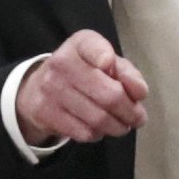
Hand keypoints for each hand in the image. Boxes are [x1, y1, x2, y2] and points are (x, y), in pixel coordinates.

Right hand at [15, 29, 148, 145]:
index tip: (131, 84)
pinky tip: (99, 129)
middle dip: (130, 112)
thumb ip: (128, 74)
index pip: (98, 49)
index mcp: (80, 44)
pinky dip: (98, 134)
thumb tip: (140, 92)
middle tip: (138, 119)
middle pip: (109, 95)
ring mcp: (50, 88)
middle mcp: (61, 62)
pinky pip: (83, 132)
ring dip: (117, 127)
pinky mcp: (44, 112)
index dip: (118, 67)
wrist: (37, 88)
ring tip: (123, 126)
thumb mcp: (106, 64)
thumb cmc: (83, 73)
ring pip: (98, 118)